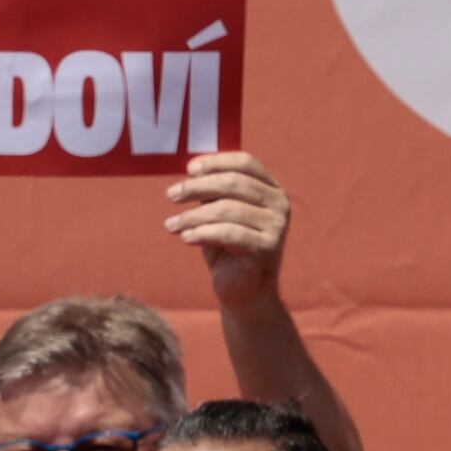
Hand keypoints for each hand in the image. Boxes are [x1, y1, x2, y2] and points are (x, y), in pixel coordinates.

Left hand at [164, 151, 291, 307]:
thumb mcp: (218, 212)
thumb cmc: (227, 245)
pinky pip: (229, 233)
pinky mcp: (267, 248)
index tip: (189, 169)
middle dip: (196, 187)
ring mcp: (276, 226)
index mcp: (270, 188)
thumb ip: (212, 192)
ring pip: (227, 209)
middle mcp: (279, 203)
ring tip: (171, 225)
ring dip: (192, 216)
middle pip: (233, 183)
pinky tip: (185, 237)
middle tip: (171, 195)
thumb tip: (193, 171)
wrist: (243, 288)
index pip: (245, 162)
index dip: (216, 162)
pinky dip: (202, 233)